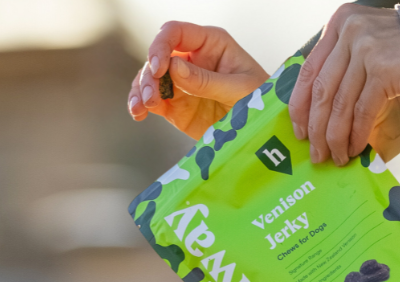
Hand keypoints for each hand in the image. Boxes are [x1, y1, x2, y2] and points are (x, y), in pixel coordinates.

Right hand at [127, 21, 269, 139]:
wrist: (261, 131)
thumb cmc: (259, 101)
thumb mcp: (239, 89)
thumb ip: (207, 80)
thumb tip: (174, 68)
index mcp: (210, 43)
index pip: (176, 33)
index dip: (161, 46)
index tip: (159, 68)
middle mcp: (191, 58)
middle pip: (157, 56)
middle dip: (150, 74)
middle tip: (152, 97)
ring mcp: (180, 82)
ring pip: (149, 78)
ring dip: (141, 90)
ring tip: (143, 108)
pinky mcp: (174, 104)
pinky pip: (151, 100)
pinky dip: (140, 105)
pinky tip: (139, 114)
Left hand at [289, 4, 399, 165]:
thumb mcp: (368, 44)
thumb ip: (343, 64)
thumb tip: (317, 111)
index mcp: (340, 23)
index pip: (309, 71)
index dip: (300, 106)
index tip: (299, 130)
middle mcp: (350, 33)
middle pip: (322, 91)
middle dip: (316, 129)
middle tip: (316, 153)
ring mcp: (367, 50)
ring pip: (340, 105)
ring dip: (335, 137)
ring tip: (336, 156)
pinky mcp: (384, 70)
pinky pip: (362, 111)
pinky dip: (356, 134)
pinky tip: (355, 148)